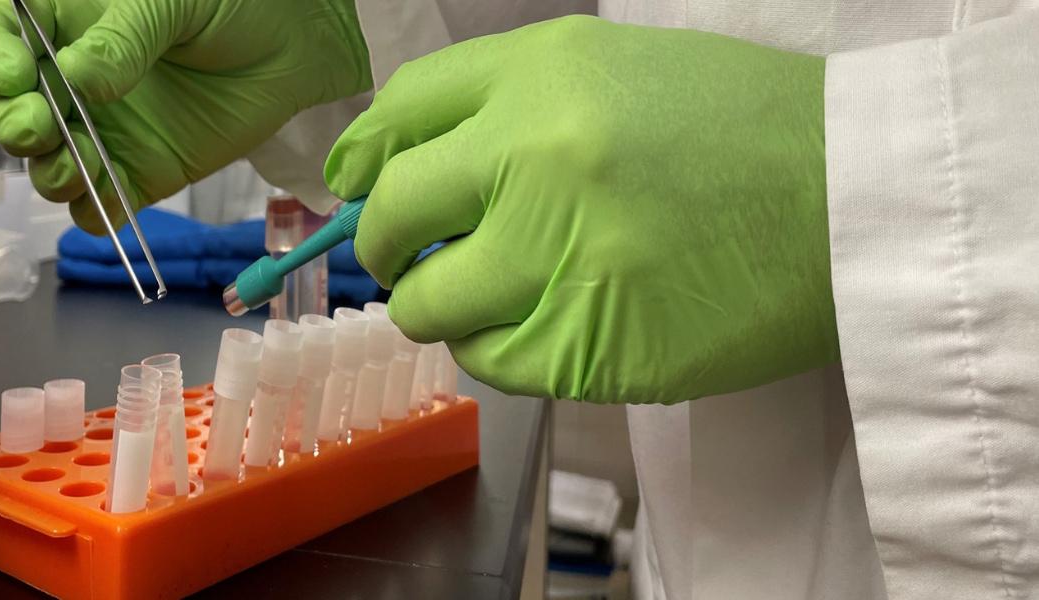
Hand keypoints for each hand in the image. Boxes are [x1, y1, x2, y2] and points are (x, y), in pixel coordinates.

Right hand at [0, 0, 370, 233]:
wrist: (297, 42)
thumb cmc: (234, 0)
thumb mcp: (174, 0)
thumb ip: (126, 36)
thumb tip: (77, 76)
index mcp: (67, 22)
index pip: (1, 39)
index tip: (11, 77)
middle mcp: (73, 80)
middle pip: (14, 110)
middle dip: (15, 126)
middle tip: (38, 129)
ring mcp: (106, 131)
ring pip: (51, 164)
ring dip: (49, 174)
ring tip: (73, 171)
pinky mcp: (142, 172)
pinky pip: (102, 204)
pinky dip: (95, 213)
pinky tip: (104, 205)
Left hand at [325, 16, 837, 403]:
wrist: (858, 199)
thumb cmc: (740, 130)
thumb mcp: (616, 70)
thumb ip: (502, 105)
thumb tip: (389, 161)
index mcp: (544, 76)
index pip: (401, 115)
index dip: (367, 158)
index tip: (359, 187)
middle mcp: (538, 157)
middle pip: (395, 215)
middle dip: (385, 245)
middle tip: (407, 259)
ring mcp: (562, 257)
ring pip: (432, 306)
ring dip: (441, 307)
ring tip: (488, 295)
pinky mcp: (591, 345)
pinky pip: (492, 362)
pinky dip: (497, 349)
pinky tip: (540, 325)